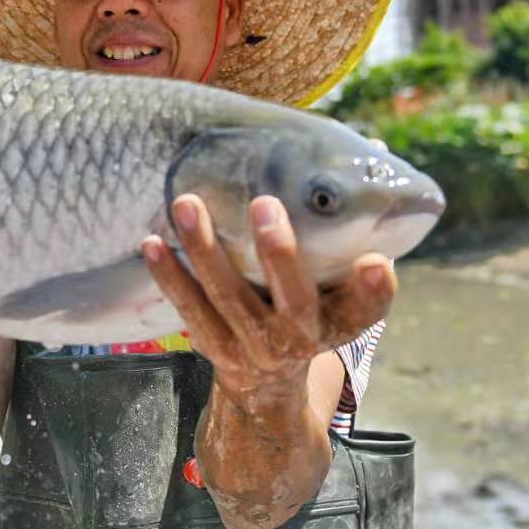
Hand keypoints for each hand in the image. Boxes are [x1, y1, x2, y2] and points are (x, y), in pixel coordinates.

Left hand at [141, 194, 395, 400]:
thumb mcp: (340, 281)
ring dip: (205, 250)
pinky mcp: (216, 348)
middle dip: (279, 252)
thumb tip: (376, 149)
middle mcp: (302, 337)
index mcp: (342, 319)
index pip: (367, 307)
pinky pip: (190, 310)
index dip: (373, 290)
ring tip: (186, 205)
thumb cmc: (310, 306)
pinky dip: (169, 277)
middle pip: (293, 297)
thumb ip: (352, 223)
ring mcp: (255, 346)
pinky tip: (152, 242)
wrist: (269, 379)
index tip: (375, 263)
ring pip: (229, 298)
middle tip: (263, 202)